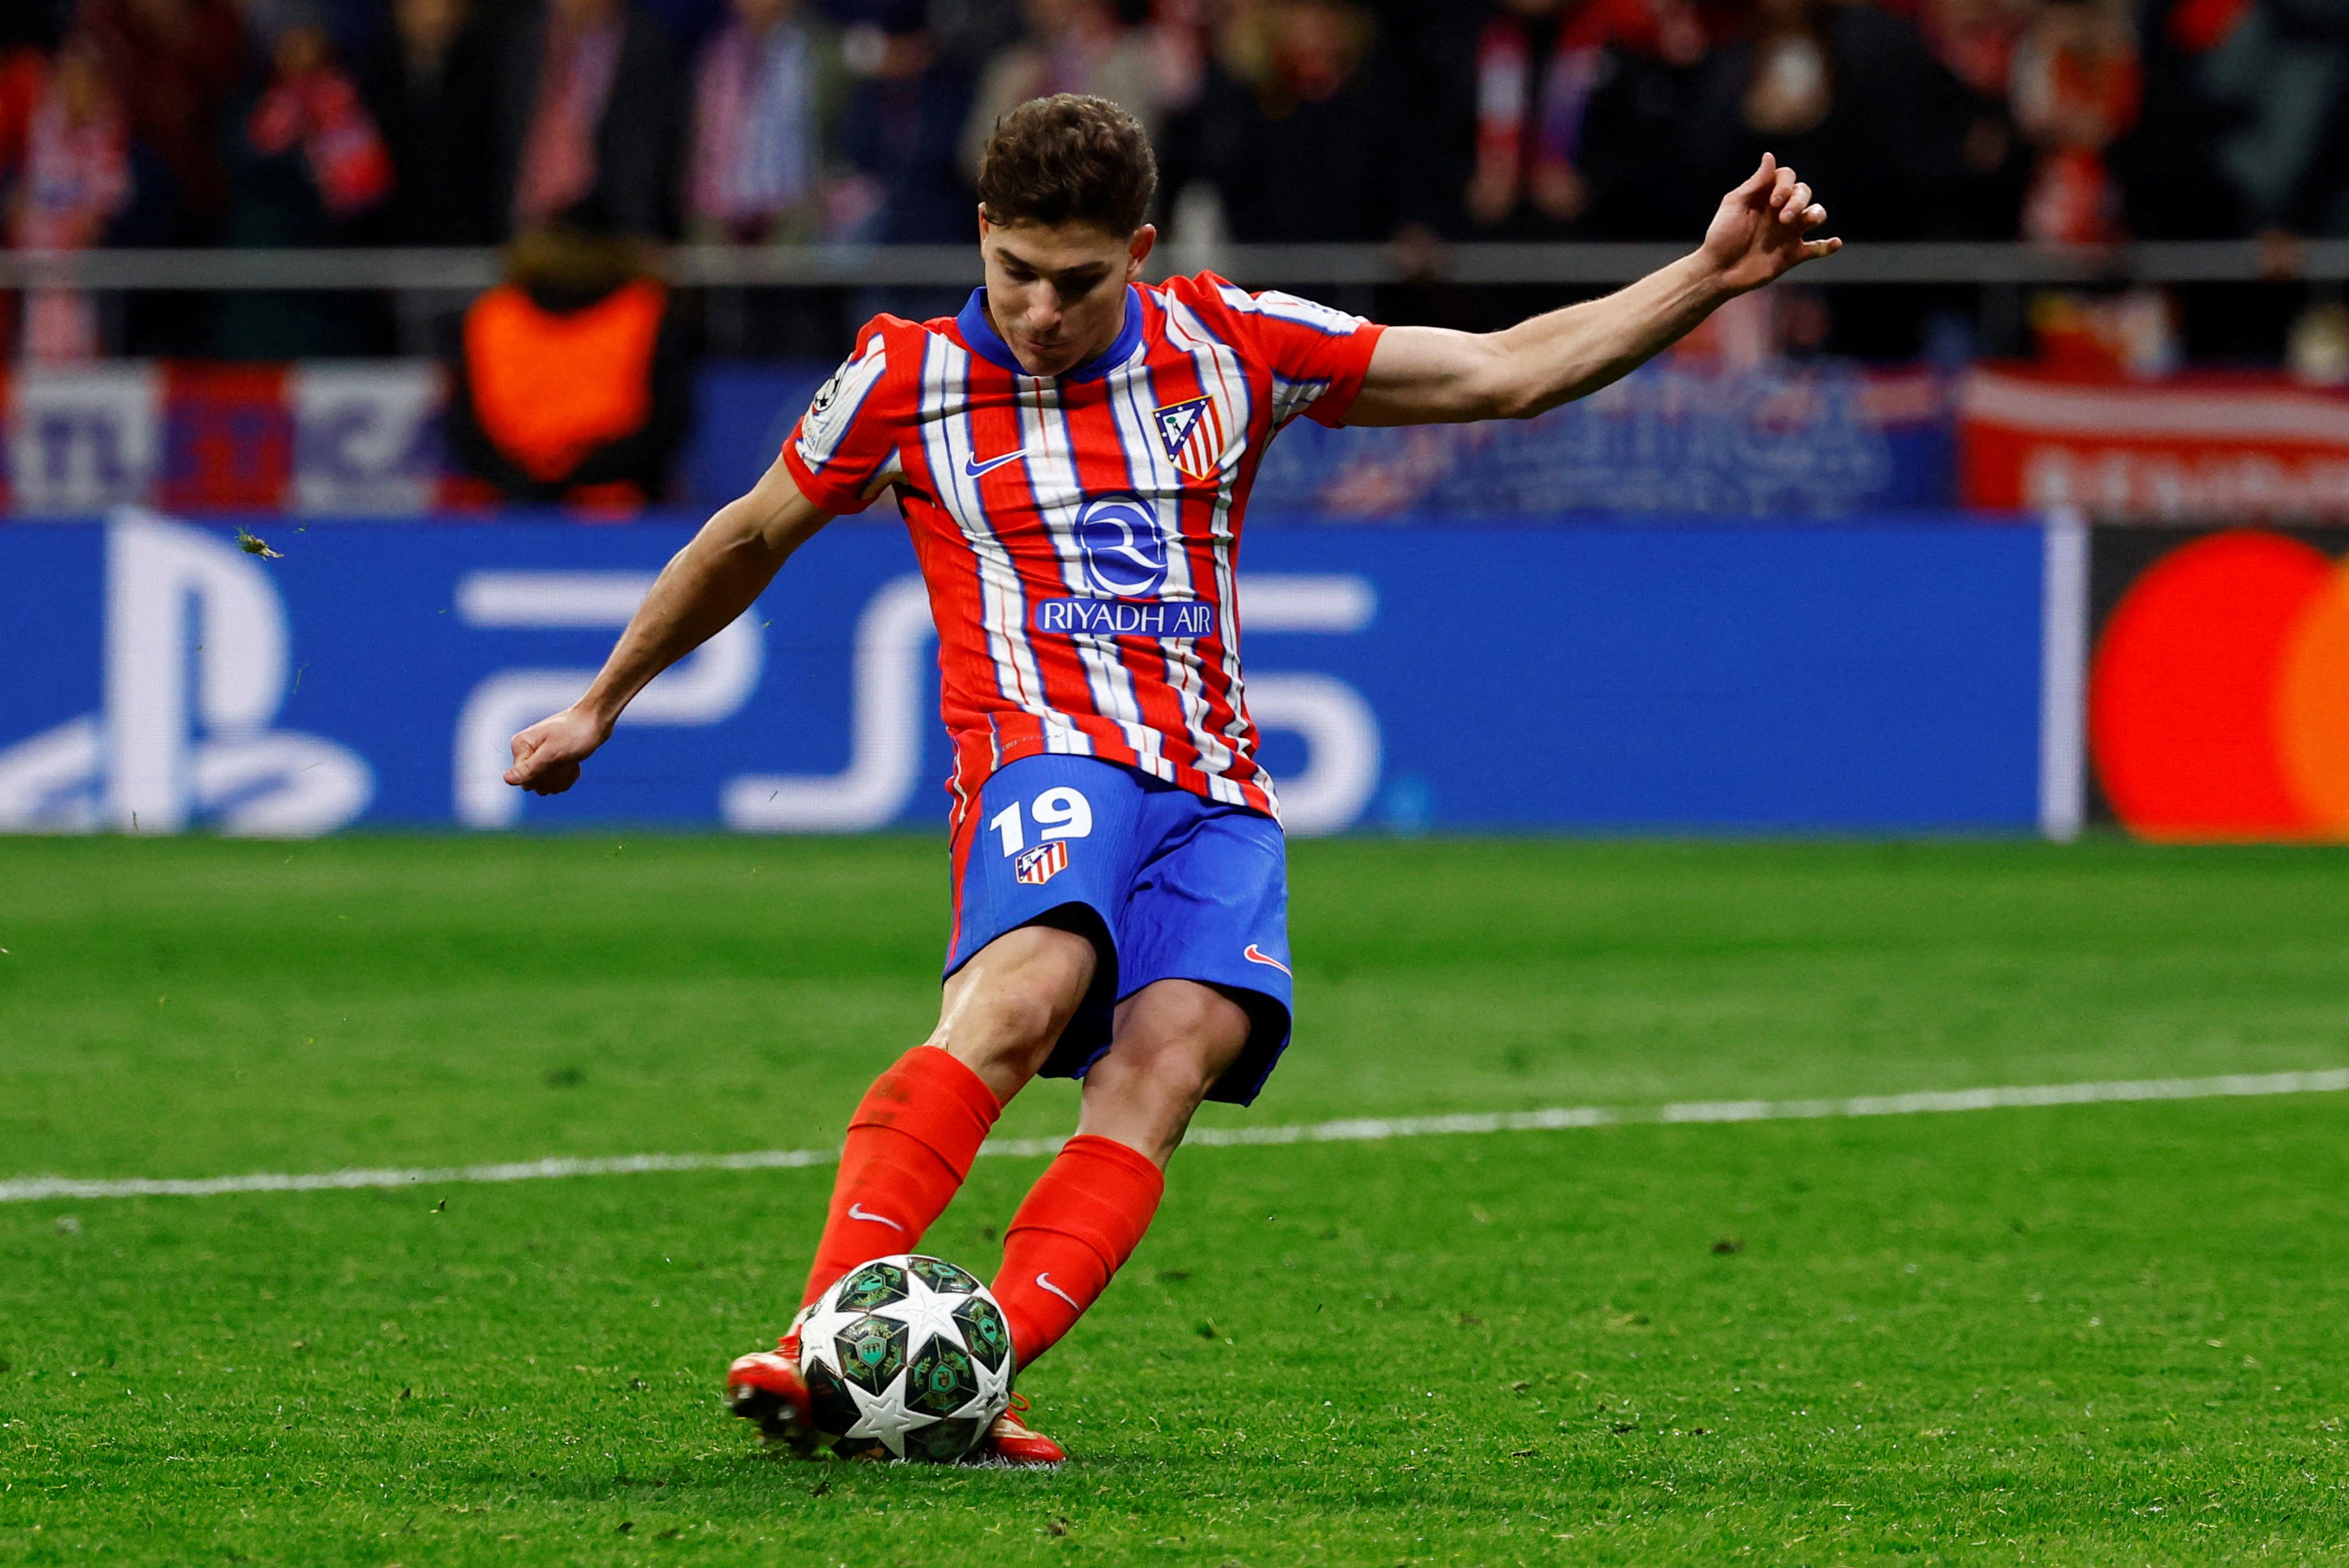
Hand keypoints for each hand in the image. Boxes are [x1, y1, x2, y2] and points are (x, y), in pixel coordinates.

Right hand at [503, 704, 609, 796]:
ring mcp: (538, 757)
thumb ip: (530, 768)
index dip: (544, 776)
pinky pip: (556, 781)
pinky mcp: (551, 761)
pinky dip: (568, 775)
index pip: (525, 780)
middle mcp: (526, 751)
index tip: (557, 761)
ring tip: (571, 760)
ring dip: (563, 776)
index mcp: (520, 746)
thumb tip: (506, 779)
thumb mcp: (553, 753)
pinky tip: (575, 762)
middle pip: (534, 785)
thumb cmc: (576, 733)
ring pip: (546, 785)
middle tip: (566, 760)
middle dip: (554, 777)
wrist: (597, 721)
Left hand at [1700, 153, 1840, 294]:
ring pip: (1816, 214)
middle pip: (1804, 193)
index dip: (1785, 185)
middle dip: (1798, 201)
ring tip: (1811, 220)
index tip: (1773, 202)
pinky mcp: (1793, 254)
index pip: (1787, 177)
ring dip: (1816, 214)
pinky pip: (1817, 248)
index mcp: (1766, 196)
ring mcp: (1789, 232)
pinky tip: (1835, 242)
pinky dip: (1829, 245)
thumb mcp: (1734, 205)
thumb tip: (1770, 155)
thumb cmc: (1721, 235)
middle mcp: (1781, 211)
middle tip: (1783, 218)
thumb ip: (1755, 183)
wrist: (1718, 271)